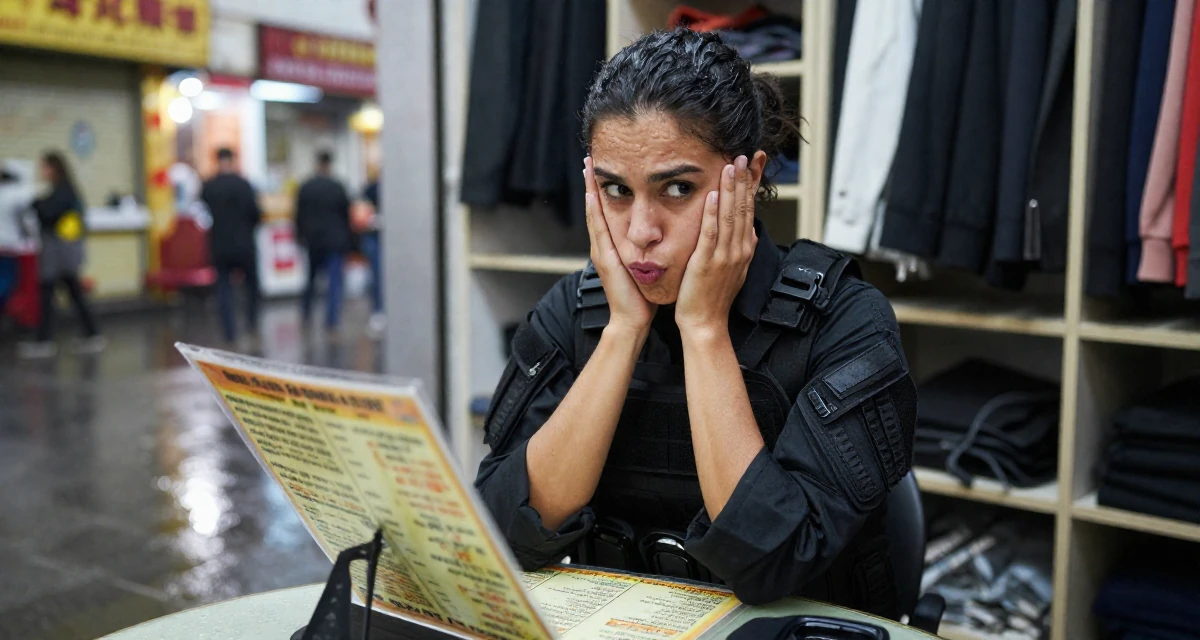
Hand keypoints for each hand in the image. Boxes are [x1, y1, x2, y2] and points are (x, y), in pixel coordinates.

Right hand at [583, 157, 656, 333]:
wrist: (632, 320)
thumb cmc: (641, 296)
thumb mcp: (643, 267)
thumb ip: (645, 251)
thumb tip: (656, 236)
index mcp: (613, 247)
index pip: (606, 213)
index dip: (602, 191)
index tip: (601, 169)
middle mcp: (603, 246)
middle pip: (595, 208)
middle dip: (591, 183)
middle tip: (589, 158)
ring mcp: (601, 251)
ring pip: (594, 214)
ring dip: (589, 190)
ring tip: (588, 168)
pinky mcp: (604, 259)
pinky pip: (599, 230)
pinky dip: (594, 212)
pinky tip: (592, 195)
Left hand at [676, 155, 757, 335]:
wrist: (706, 323)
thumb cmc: (714, 297)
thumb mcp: (734, 269)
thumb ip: (742, 247)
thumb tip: (749, 230)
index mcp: (744, 248)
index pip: (749, 210)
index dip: (751, 185)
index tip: (752, 164)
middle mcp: (739, 249)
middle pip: (743, 208)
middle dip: (743, 180)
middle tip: (742, 155)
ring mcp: (725, 256)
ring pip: (730, 217)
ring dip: (730, 190)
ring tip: (730, 166)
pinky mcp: (707, 263)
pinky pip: (711, 234)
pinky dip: (712, 214)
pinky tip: (712, 196)